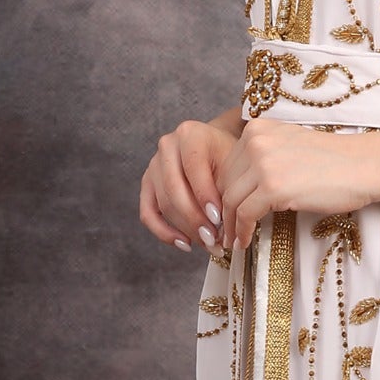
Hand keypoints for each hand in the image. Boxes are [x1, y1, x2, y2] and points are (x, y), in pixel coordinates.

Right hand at [140, 117, 239, 252]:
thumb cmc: (226, 156)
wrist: (214, 147)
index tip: (220, 220)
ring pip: (163, 204)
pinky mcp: (147, 184)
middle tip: (213, 239)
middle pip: (174, 190)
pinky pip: (148, 213)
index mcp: (190, 135)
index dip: (205, 197)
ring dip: (185, 229)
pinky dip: (164, 232)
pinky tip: (185, 244)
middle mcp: (167, 146)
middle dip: (195, 219)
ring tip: (207, 243)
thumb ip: (226, 190)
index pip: (193, 169)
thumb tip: (222, 228)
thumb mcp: (232, 164)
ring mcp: (153, 165)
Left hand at [218, 119, 379, 248]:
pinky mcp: (273, 187)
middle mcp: (255, 141)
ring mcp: (263, 163)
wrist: (364, 166)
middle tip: (225, 231)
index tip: (227, 212)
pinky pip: (245, 214)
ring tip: (234, 240)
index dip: (223, 193)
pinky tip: (244, 241)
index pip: (227, 165)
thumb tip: (239, 189)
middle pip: (224, 183)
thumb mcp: (289, 147)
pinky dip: (241, 230)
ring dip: (230, 224)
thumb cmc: (333, 162)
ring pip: (230, 200)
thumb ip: (263, 159)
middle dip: (223, 210)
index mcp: (258, 128)